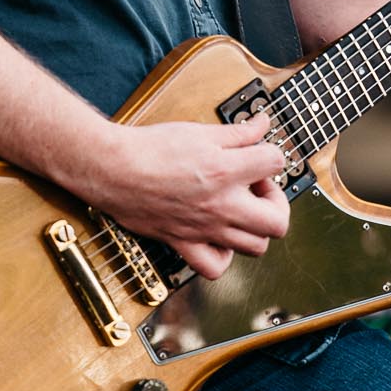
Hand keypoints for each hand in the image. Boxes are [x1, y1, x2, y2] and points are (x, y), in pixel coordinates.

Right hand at [79, 111, 290, 282]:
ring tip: (241, 210)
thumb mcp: (200, 131)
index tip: (257, 155)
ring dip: (255, 228)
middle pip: (277, 222)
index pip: (276, 163)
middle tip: (258, 188)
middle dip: (276, 203)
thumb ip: (238, 132)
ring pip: (255, 247)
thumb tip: (263, 124)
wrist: (112, 169)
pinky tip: (219, 237)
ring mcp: (204, 229)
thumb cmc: (150, 148)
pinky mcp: (184, 243)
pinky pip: (215, 266)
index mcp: (225, 171)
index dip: (272, 155)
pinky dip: (223, 256)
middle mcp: (220, 205)